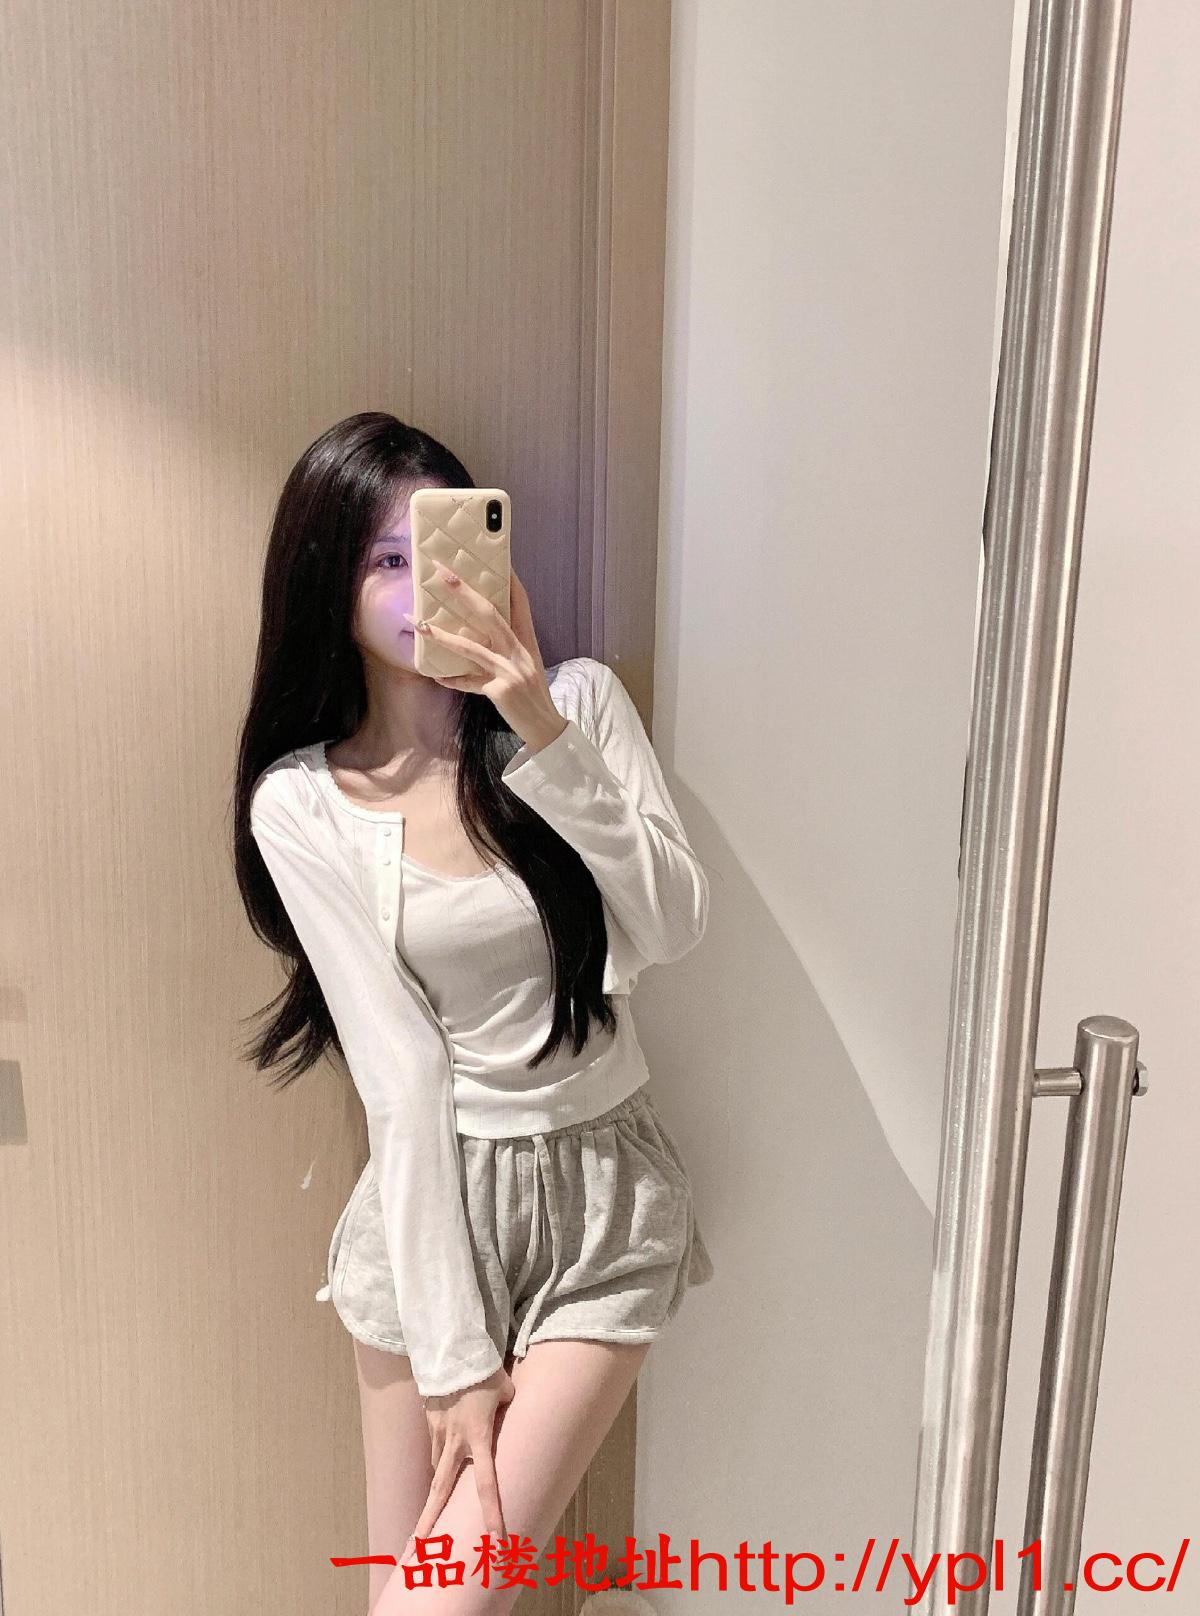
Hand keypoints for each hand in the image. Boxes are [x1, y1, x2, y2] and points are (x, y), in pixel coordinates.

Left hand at [405, 562, 568, 751]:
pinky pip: (468, 683)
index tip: (499, 560)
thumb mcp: (527, 666)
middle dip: (463, 592)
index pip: (521, 604)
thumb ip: (507, 648)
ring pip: (471, 647)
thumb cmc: (533, 695)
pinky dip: (451, 679)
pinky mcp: (500, 691)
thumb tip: (476, 632)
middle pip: (489, 614)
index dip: (510, 581)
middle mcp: (520, 652)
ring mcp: (510, 671)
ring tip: (419, 625)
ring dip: (442, 635)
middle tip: (441, 573)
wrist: (546, 727)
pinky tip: (435, 676)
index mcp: (528, 642)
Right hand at [411, 1364, 515, 1548]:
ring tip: (435, 1504)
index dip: (491, 1513)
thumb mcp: (506, 1391)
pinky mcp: (430, 1420)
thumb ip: (507, 1406)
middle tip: (421, 1544)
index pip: (485, 1485)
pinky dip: (439, 1453)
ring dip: (437, 1486)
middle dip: (430, 1518)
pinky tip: (443, 1453)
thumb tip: (507, 1407)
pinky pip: (434, 1445)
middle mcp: (455, 1442)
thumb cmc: (484, 1372)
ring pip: (437, 1467)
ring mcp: (438, 1432)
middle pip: (441, 1488)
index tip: (495, 1537)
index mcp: (478, 1439)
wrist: (452, 1350)